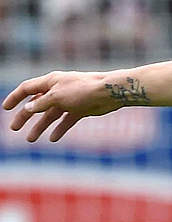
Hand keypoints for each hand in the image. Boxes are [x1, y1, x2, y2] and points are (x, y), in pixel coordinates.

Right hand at [3, 71, 121, 142]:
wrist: (110, 93)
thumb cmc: (83, 90)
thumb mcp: (57, 97)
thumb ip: (41, 103)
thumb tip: (28, 108)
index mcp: (51, 81)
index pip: (28, 88)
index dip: (15, 97)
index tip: (5, 108)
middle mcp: (59, 90)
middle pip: (37, 103)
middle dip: (25, 116)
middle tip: (14, 128)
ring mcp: (70, 100)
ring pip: (51, 114)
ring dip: (40, 126)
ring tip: (31, 139)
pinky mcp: (81, 109)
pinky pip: (66, 120)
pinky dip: (59, 128)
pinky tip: (53, 138)